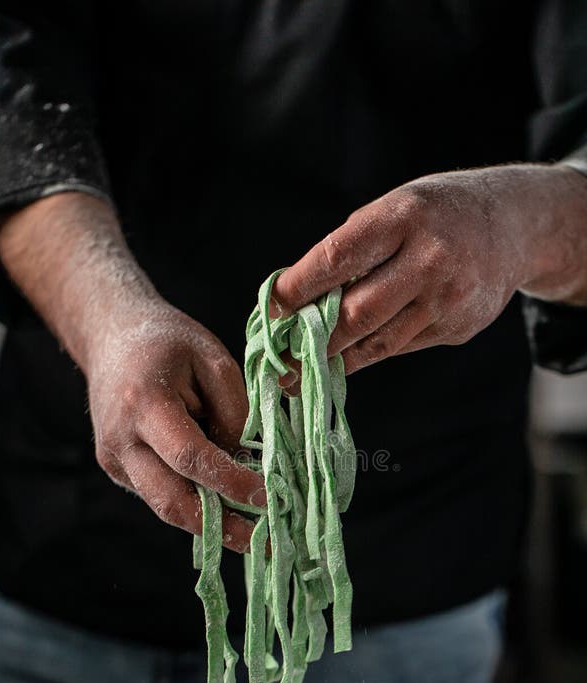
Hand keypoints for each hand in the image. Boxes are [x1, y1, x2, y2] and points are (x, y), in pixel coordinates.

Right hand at [87, 303, 263, 551]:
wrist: (110, 335)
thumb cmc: (167, 341)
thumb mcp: (213, 359)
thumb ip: (234, 412)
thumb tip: (248, 463)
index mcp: (144, 403)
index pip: (190, 458)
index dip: (231, 483)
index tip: (268, 498)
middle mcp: (121, 439)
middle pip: (170, 500)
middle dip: (220, 528)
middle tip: (264, 543)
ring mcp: (113, 459)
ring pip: (165, 506)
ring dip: (210, 523)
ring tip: (253, 533)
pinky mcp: (116, 469)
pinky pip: (160, 494)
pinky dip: (193, 502)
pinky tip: (224, 505)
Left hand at [274, 165, 586, 374]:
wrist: (513, 225)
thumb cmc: (435, 215)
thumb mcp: (395, 210)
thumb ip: (353, 250)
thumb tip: (299, 302)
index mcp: (404, 217)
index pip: (338, 258)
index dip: (299, 288)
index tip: (272, 309)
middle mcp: (430, 259)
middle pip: (357, 313)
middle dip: (313, 339)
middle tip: (282, 358)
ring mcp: (449, 299)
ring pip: (378, 342)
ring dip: (335, 358)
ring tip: (303, 370)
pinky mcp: (458, 327)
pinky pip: (402, 346)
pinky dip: (371, 352)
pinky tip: (347, 357)